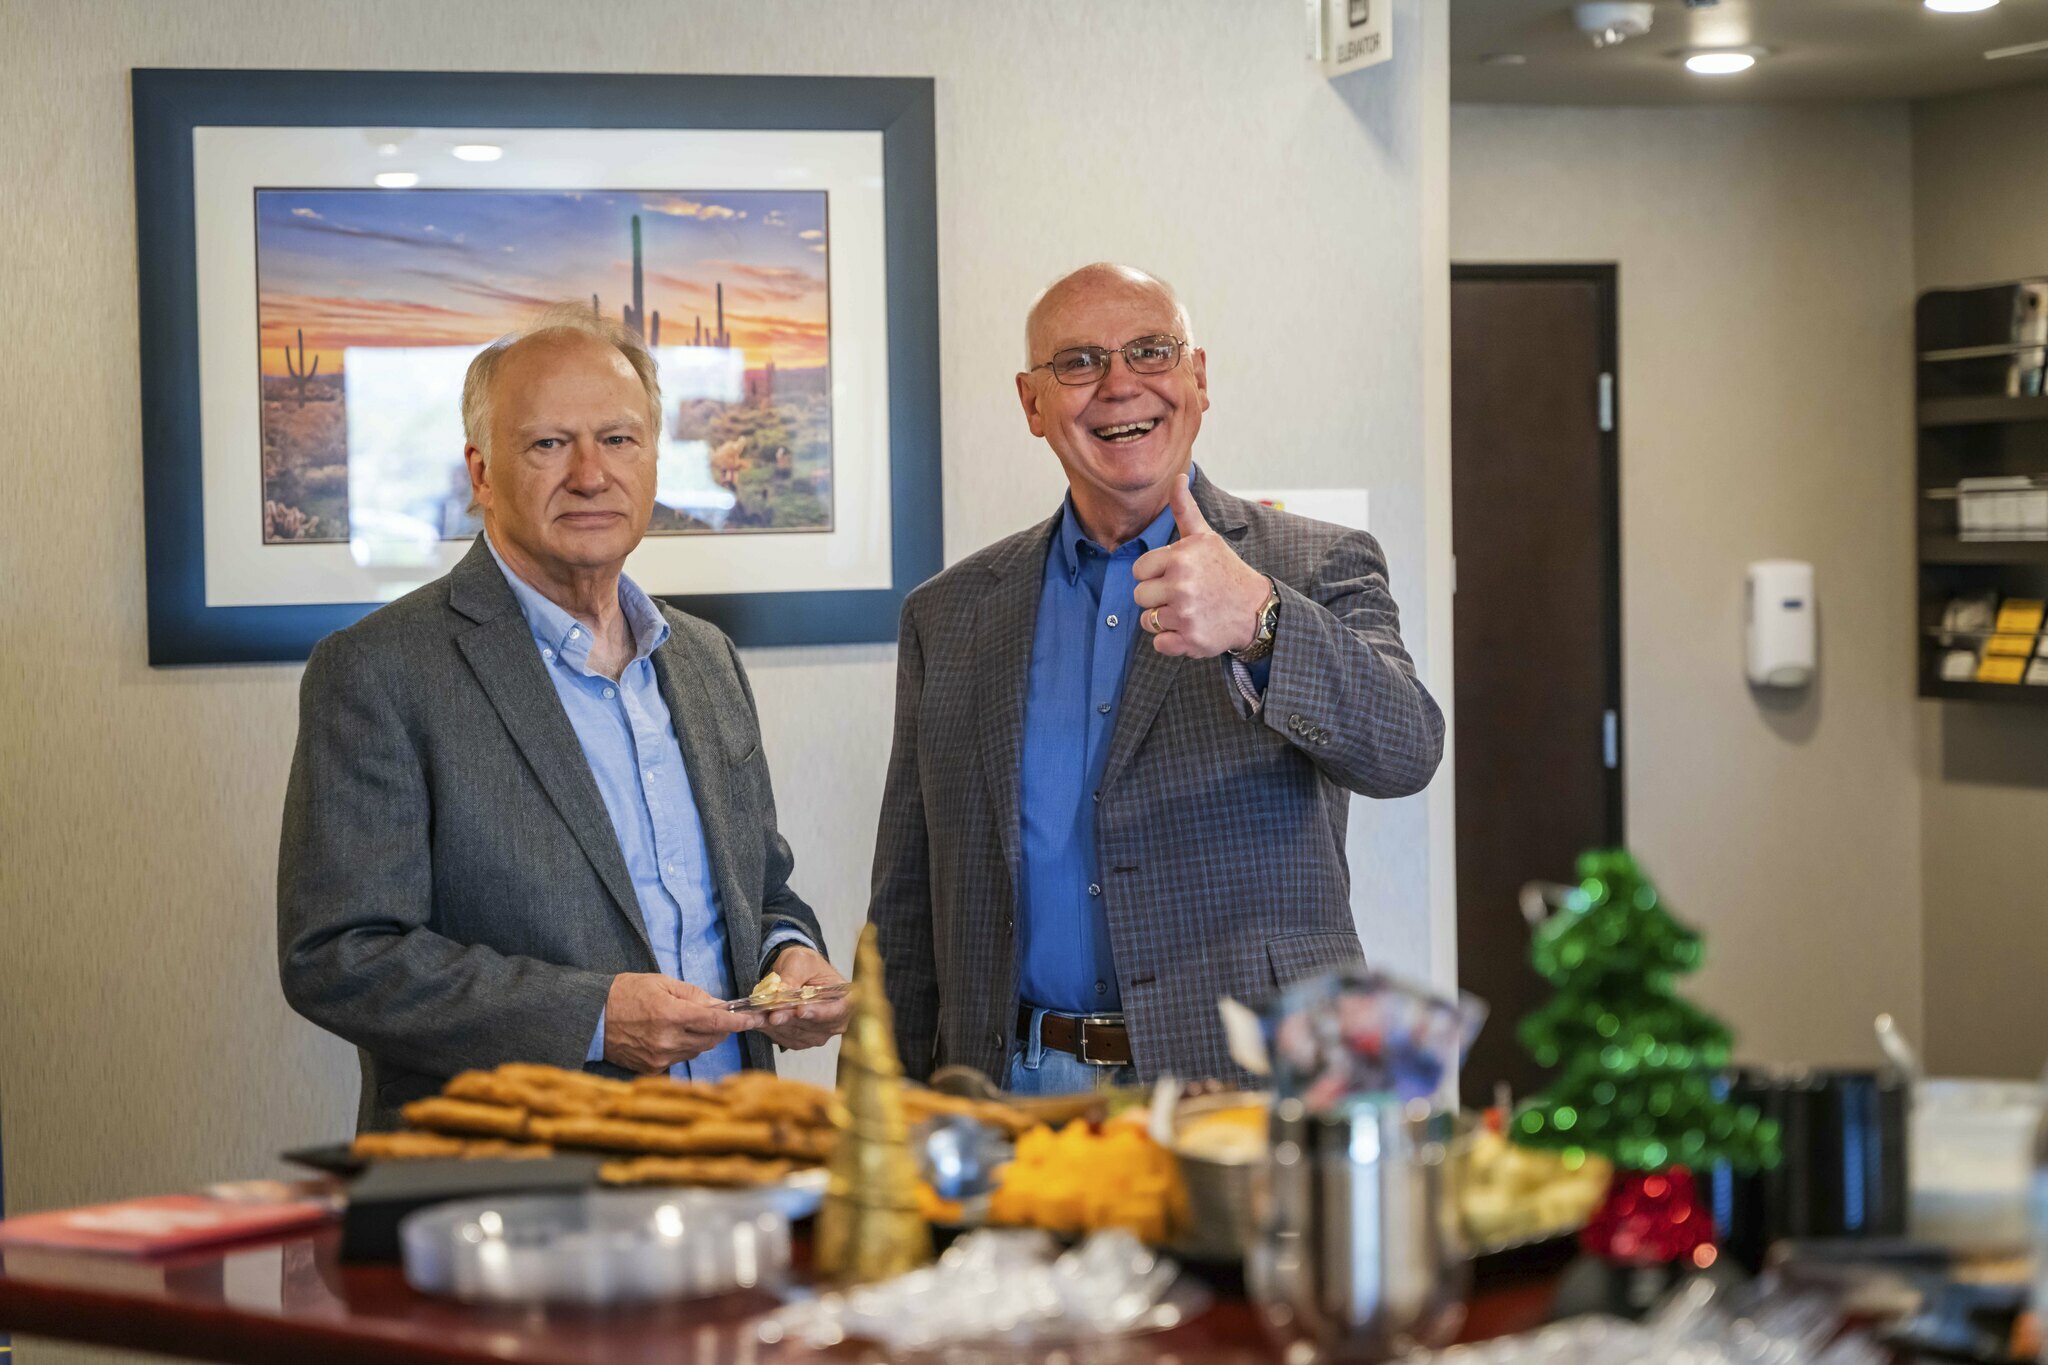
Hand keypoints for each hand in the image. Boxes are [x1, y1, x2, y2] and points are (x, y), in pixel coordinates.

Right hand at [602, 973, 755, 1073]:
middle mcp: (667, 1040)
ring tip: (691, 1022)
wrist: (592, 1018)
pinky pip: (680, 1059)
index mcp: (670, 1014)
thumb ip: (692, 994)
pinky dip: (685, 1047)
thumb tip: (717, 1004)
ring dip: (703, 1037)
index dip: (739, 1021)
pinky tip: (673, 1035)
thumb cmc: (625, 994)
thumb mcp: (660, 983)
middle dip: (722, 1027)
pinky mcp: (652, 1068)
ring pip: (698, 1050)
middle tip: (720, 1015)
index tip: (754, 1019)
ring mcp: (660, 1058)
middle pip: (711, 1038)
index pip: (715, 1021)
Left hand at [756, 946, 849, 1050]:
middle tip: (770, 1014)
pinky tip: (751, 1020)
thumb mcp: (801, 961)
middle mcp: (834, 1022)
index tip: (800, 1011)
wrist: (798, 974)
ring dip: (771, 1026)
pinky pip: (781, 1037)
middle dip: (787, 1020)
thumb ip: (793, 975)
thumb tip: (782, 991)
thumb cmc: (806, 965)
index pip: (835, 1011)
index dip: (818, 1014)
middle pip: (810, 1025)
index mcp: (844, 1000)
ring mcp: (817, 1035)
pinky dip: (765, 1028)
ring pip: (792, 1033)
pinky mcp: (799, 1040)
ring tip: (752, 1017)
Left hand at [1132, 474, 1271, 657]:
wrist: (1255, 609)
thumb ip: (1184, 509)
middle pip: (1140, 596)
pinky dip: (1172, 641)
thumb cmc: (1224, 570)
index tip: (1174, 575)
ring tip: (1189, 610)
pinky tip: (1191, 628)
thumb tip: (1178, 476)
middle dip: (1157, 597)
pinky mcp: (1190, 640)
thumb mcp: (1205, 538)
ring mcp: (1185, 614)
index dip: (1153, 574)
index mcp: (1180, 558)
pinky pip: (1159, 643)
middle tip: (1183, 594)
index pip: (1138, 570)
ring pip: (1147, 620)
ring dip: (1164, 619)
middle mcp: (1181, 585)